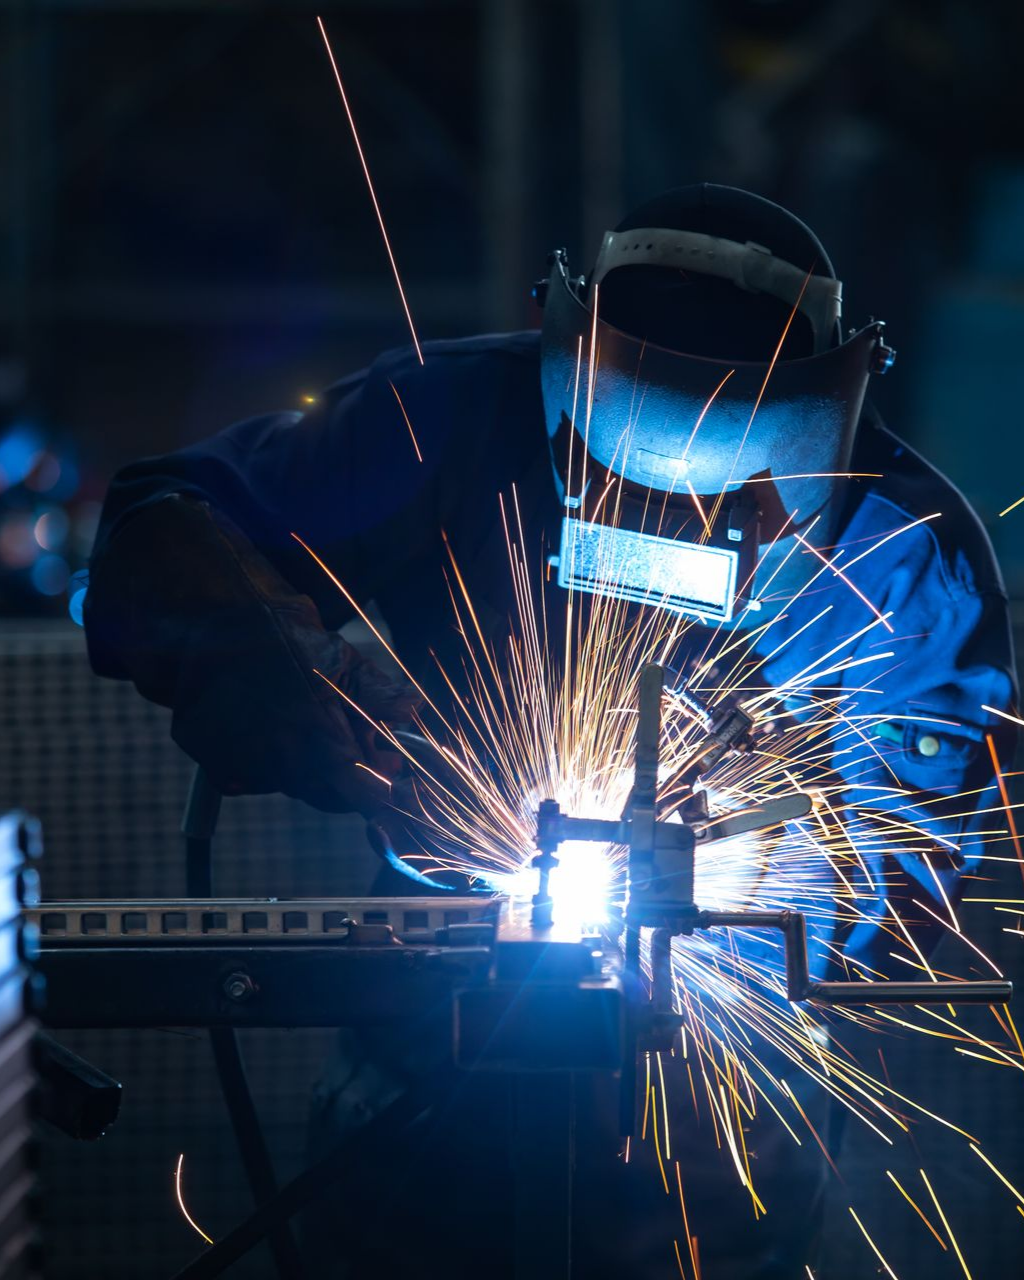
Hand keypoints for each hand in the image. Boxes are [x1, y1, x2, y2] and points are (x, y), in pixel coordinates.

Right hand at [86, 494, 420, 814]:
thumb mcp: (337, 653)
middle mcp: (281, 760)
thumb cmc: (275, 631)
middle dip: (341, 772)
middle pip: (326, 794)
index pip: (364, 794)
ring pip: (286, 782)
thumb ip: (378, 693)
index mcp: (320, 736)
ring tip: (291, 711)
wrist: (199, 616)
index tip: (387, 772)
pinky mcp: (210, 759)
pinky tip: (256, 717)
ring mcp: (242, 763)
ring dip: (298, 762)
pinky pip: (246, 774)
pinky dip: (257, 756)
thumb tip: (412, 711)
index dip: (380, 788)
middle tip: (344, 735)